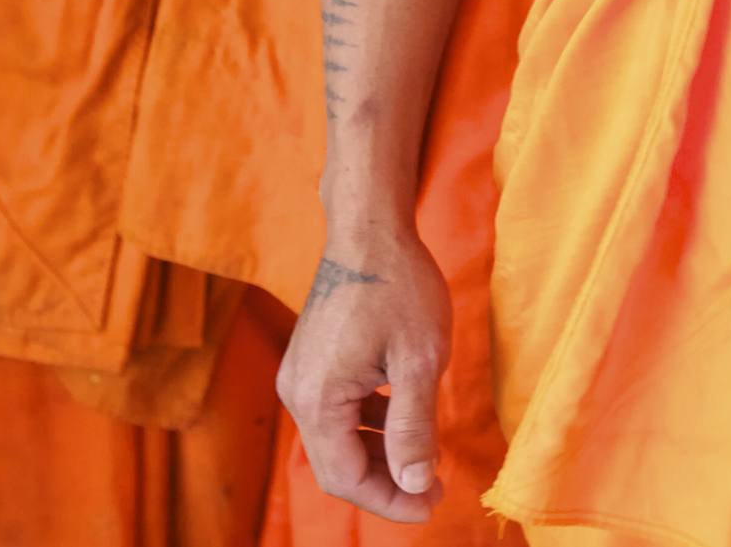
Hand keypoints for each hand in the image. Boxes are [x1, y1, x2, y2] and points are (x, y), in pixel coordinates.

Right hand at [277, 226, 450, 521]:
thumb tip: (414, 485)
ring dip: (378, 456)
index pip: (347, 478)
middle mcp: (297, 392)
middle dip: (385, 483)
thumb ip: (414, 428)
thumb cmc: (399, 285)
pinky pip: (335, 412)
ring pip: (336, 440)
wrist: (369, 228)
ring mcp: (300, 375)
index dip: (391, 500)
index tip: (432, 502)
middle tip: (433, 487)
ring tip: (424, 458)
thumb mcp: (419, 360)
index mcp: (318, 398)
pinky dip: (368, 425)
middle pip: (336, 465)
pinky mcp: (310, 361)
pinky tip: (401, 418)